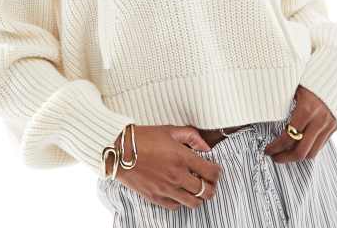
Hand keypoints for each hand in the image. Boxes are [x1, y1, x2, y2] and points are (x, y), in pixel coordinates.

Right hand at [105, 124, 222, 210]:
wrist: (120, 150)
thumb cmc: (144, 138)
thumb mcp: (169, 130)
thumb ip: (191, 136)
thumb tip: (206, 147)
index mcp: (182, 157)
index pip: (210, 172)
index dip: (217, 172)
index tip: (215, 170)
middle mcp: (177, 175)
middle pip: (205, 191)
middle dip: (211, 187)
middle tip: (208, 182)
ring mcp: (166, 188)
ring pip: (193, 202)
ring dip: (198, 197)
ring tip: (195, 189)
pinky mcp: (156, 197)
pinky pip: (176, 206)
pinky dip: (181, 201)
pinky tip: (179, 192)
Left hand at [264, 85, 336, 162]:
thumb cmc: (310, 77)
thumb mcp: (294, 87)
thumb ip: (284, 102)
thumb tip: (266, 110)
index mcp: (306, 110)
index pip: (288, 137)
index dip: (276, 147)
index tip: (267, 149)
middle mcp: (319, 121)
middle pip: (301, 151)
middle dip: (285, 157)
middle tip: (274, 156)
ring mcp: (329, 126)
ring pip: (313, 153)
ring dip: (297, 157)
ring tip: (285, 154)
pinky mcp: (335, 127)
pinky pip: (321, 145)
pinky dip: (309, 148)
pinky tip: (299, 146)